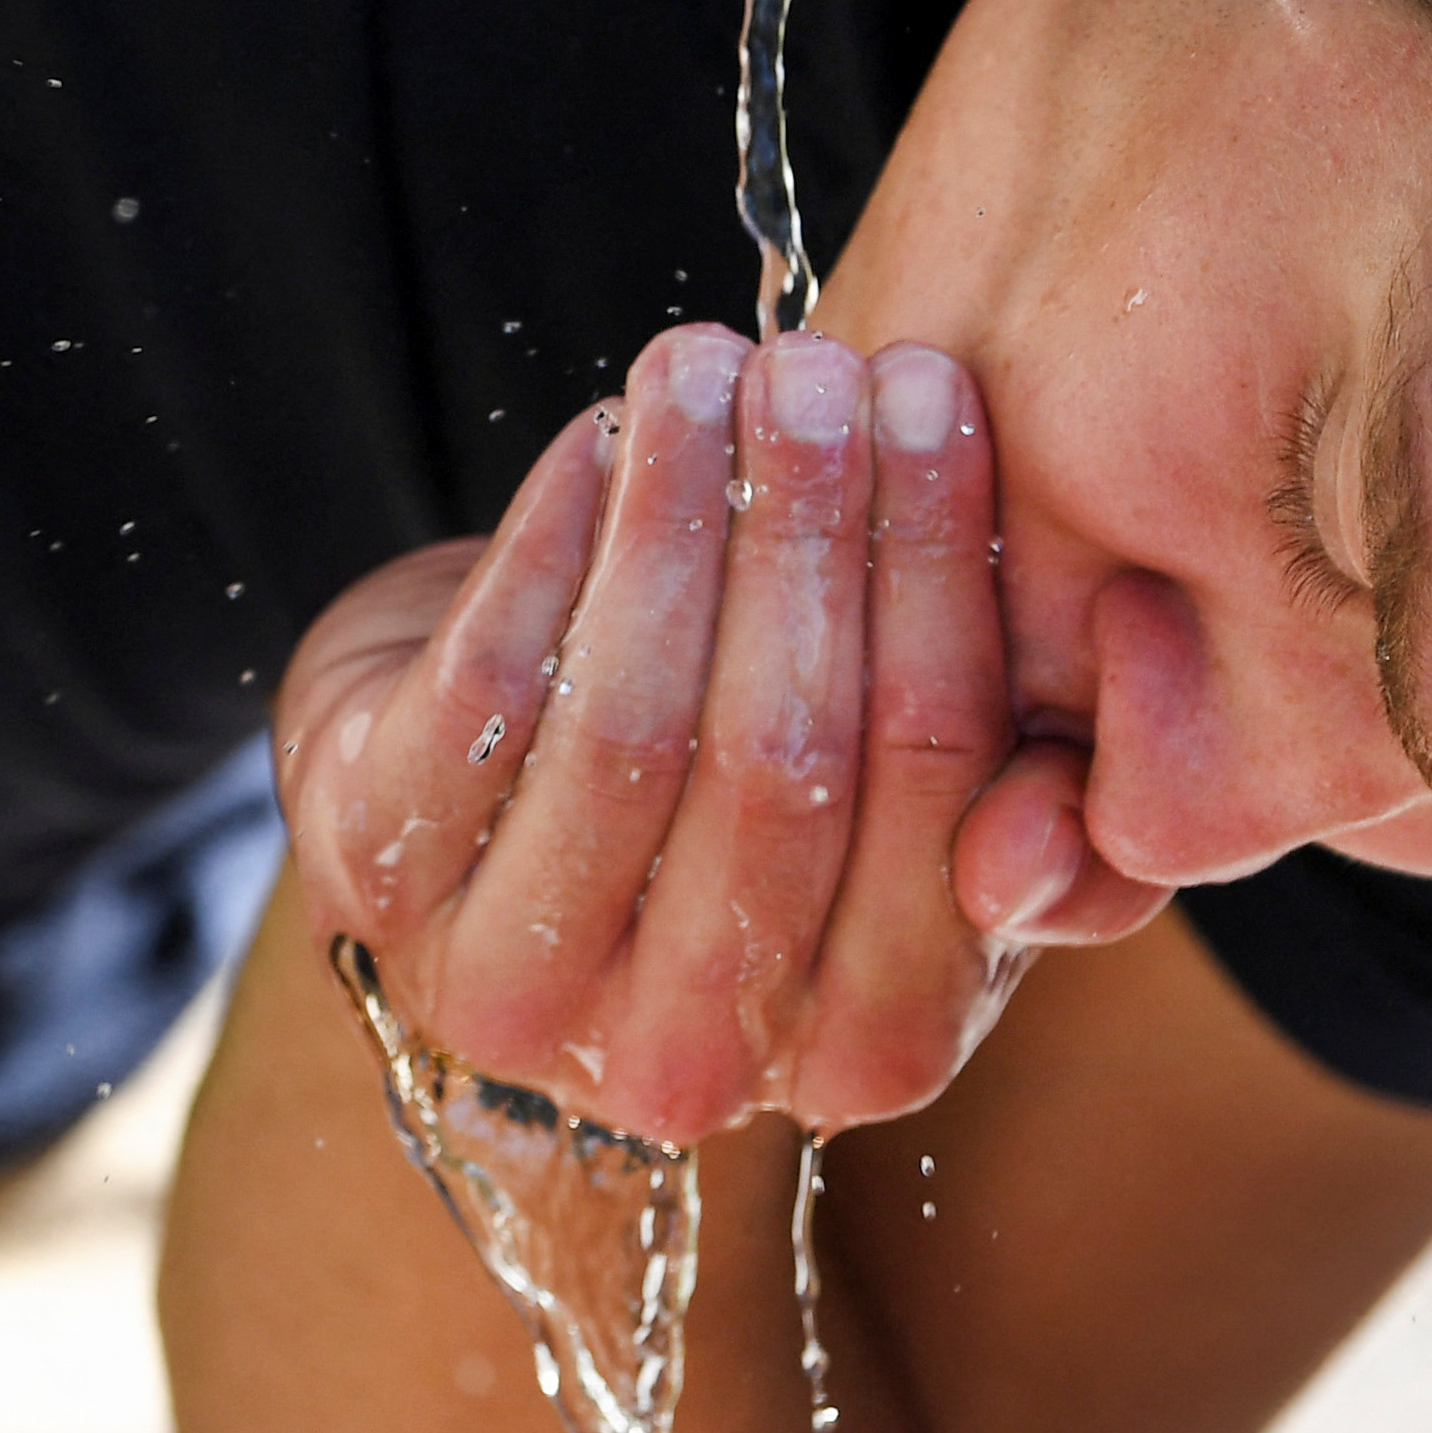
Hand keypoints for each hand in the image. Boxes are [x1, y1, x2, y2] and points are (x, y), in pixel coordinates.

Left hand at [272, 322, 1147, 1146]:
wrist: (508, 792)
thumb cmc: (762, 786)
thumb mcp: (929, 813)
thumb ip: (1039, 810)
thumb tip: (1056, 808)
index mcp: (871, 1051)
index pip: (934, 802)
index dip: (940, 587)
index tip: (939, 408)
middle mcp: (694, 1066)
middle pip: (784, 766)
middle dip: (815, 536)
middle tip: (827, 370)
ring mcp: (518, 994)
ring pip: (632, 728)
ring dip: (680, 520)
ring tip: (708, 366)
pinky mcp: (376, 885)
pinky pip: (485, 692)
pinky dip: (547, 546)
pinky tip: (599, 436)